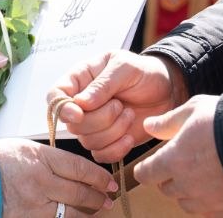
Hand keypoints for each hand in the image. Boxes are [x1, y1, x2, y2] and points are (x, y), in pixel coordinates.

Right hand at [0, 138, 117, 216]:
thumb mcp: (25, 149)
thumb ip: (48, 159)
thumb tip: (71, 170)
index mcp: (41, 158)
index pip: (79, 168)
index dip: (97, 177)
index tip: (109, 182)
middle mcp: (41, 181)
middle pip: (78, 192)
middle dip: (97, 197)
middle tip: (108, 199)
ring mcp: (33, 203)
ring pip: (69, 212)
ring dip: (87, 213)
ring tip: (99, 210)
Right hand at [47, 51, 186, 162]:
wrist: (167, 90)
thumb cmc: (144, 72)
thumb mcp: (125, 67)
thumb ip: (103, 84)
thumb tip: (81, 103)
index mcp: (80, 79)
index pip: (55, 96)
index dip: (62, 108)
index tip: (79, 114)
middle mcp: (81, 104)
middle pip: (73, 124)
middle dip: (100, 119)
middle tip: (120, 105)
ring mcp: (93, 125)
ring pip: (87, 141)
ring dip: (112, 132)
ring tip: (129, 114)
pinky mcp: (107, 142)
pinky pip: (100, 156)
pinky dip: (116, 149)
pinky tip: (130, 136)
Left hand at [133, 95, 222, 216]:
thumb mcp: (194, 110)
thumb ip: (168, 122)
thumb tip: (148, 126)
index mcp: (173, 161)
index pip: (147, 174)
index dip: (146, 169)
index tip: (148, 165)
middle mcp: (186, 186)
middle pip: (166, 189)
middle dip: (169, 177)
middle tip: (182, 162)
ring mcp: (207, 201)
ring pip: (186, 203)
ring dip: (187, 192)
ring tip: (200, 175)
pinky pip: (209, 213)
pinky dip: (208, 203)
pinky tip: (217, 190)